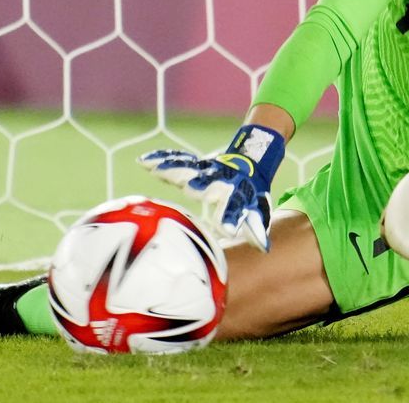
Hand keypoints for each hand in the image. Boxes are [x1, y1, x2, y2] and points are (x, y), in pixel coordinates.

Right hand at [139, 125, 285, 250]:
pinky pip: (178, 160)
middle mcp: (219, 181)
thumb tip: (264, 248)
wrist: (249, 163)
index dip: (229, 220)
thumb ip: (256, 229)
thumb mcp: (257, 212)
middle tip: (191, 189)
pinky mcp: (195, 163)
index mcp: (235, 196)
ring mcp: (206, 170)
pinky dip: (161, 159)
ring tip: (156, 169)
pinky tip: (144, 161)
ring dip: (174, 168)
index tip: (227, 231)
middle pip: (206, 185)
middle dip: (199, 187)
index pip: (232, 209)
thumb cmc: (250, 196)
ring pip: (188, 168)